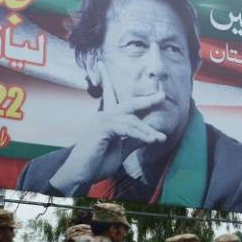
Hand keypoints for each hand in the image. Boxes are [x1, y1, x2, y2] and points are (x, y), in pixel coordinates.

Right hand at [48, 67, 166, 193]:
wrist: (79, 175)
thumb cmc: (97, 163)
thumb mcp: (121, 150)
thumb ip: (134, 141)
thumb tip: (150, 136)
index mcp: (107, 120)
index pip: (112, 98)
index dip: (111, 83)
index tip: (105, 66)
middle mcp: (103, 117)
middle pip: (128, 104)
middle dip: (146, 100)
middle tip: (162, 95)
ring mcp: (101, 121)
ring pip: (130, 120)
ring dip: (147, 130)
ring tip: (160, 138)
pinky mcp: (101, 129)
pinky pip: (126, 128)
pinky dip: (140, 134)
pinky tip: (150, 140)